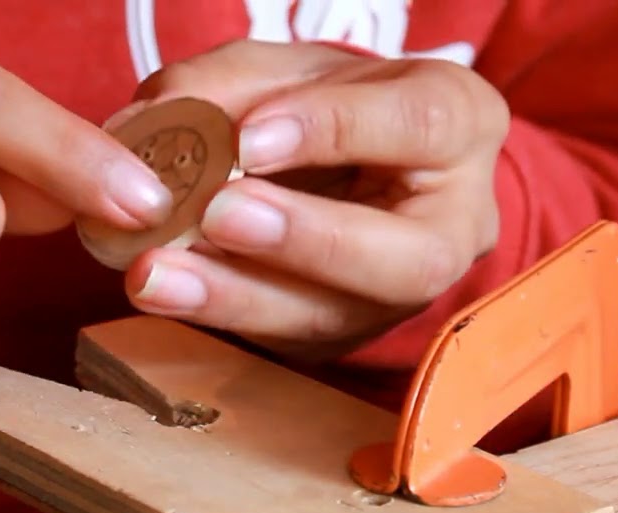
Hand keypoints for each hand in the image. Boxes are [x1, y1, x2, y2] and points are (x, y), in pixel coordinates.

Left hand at [118, 41, 508, 358]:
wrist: (339, 166)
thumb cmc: (324, 104)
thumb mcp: (287, 69)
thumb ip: (229, 84)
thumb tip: (157, 119)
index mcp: (461, 125)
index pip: (418, 124)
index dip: (333, 131)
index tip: (248, 137)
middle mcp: (454, 226)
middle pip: (406, 259)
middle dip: (303, 240)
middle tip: (216, 215)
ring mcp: (401, 296)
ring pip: (336, 316)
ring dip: (237, 297)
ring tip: (157, 274)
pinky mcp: (343, 335)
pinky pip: (284, 339)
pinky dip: (216, 314)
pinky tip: (164, 292)